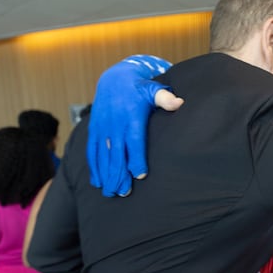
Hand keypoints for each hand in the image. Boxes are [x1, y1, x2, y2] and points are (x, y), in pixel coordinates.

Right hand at [87, 55, 180, 196]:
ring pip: (103, 155)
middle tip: (123, 193)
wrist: (114, 79)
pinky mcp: (94, 130)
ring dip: (106, 175)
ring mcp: (103, 128)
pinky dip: (94, 167)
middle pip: (117, 153)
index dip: (136, 158)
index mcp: (131, 117)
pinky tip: (97, 182)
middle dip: (119, 174)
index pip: (134, 141)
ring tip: (110, 193)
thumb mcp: (153, 90)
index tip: (140, 174)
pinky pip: (92, 151)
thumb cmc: (140, 89)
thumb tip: (180, 103)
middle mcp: (115, 124)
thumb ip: (165, 98)